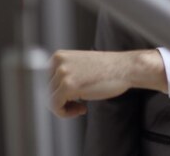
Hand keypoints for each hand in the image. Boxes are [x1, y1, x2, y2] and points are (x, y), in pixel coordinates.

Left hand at [49, 49, 167, 117]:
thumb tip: (47, 94)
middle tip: (78, 104)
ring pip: (49, 100)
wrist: (124, 68)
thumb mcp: (79, 66)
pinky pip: (56, 107)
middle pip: (46, 91)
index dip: (56, 93)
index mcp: (59, 56)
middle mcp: (58, 62)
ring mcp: (62, 73)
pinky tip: (83, 109)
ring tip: (81, 106)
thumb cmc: (106, 69)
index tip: (70, 97)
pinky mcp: (68, 86)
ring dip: (65, 108)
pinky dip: (66, 113)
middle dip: (61, 101)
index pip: (44, 82)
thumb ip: (64, 74)